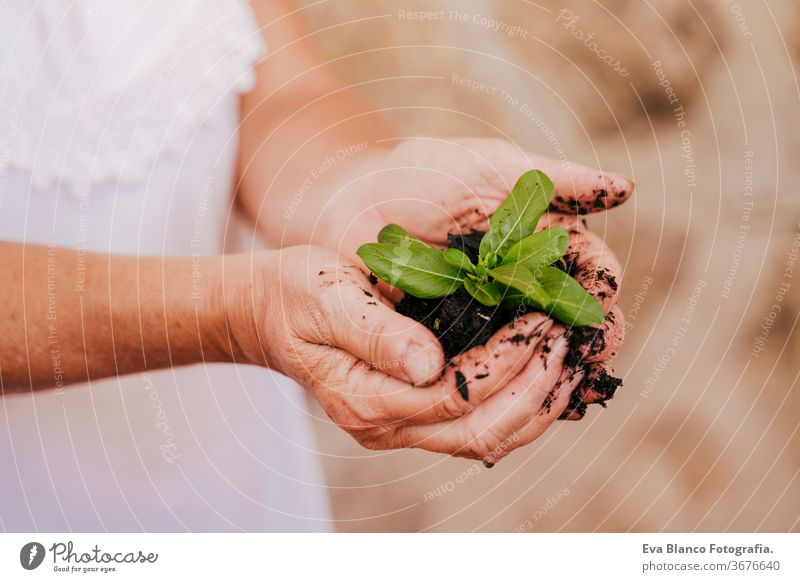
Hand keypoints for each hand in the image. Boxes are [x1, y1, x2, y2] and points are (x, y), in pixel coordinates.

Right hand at [220, 246, 580, 461]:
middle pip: (480, 432)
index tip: (541, 320)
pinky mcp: (418, 411)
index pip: (453, 395)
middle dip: (536, 389)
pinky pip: (480, 423)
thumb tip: (430, 363)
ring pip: (488, 437)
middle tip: (571, 341)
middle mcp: (388, 426)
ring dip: (539, 403)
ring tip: (574, 358)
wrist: (271, 312)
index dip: (505, 362)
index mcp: (365, 399)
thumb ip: (376, 334)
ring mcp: (404, 425)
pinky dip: (522, 402)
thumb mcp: (327, 299)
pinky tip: (549, 371)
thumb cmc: (296, 296)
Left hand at [316, 137, 632, 419]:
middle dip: (589, 341)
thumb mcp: (489, 167)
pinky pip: (494, 372)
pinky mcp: (460, 343)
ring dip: (556, 372)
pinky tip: (519, 403)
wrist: (354, 202)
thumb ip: (555, 177)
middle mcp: (528, 283)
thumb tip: (624, 189)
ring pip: (540, 353)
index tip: (601, 310)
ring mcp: (496, 317)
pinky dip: (510, 387)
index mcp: (546, 239)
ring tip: (561, 387)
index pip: (593, 271)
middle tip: (589, 358)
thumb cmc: (422, 173)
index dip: (603, 292)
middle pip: (576, 321)